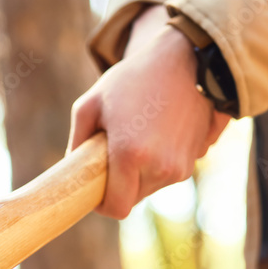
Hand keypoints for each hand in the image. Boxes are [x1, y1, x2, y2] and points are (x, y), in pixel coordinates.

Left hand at [68, 7, 230, 218]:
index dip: (103, 205)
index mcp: (130, 155)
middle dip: (121, 185)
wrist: (186, 60)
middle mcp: (159, 167)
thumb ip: (77, 141)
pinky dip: (159, 163)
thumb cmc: (133, 78)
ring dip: (140, 173)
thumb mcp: (92, 103)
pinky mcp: (195, 159)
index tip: (97, 191)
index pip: (116, 208)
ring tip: (138, 137)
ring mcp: (181, 166)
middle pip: (132, 199)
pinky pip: (168, 174)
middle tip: (114, 156)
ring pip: (151, 188)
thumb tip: (72, 170)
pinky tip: (158, 134)